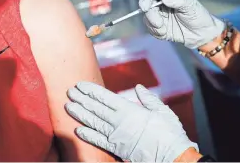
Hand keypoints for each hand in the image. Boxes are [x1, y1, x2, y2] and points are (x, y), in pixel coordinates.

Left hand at [65, 82, 198, 161]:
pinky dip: (87, 135)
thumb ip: (148, 98)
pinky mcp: (116, 148)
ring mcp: (115, 135)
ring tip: (68, 106)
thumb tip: (139, 87)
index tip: (80, 85)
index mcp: (129, 110)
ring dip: (80, 114)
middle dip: (81, 99)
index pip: (104, 97)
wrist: (171, 157)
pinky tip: (78, 130)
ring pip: (93, 122)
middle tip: (69, 92)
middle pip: (95, 108)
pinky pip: (98, 141)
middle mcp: (119, 121)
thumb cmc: (169, 133)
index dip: (91, 90)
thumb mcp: (162, 111)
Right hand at [139, 0, 224, 48]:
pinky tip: (166, 33)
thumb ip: (177, 0)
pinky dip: (156, 33)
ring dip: (154, 27)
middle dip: (151, 17)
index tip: (145, 8)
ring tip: (164, 30)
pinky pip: (151, 30)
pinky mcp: (158, 28)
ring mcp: (158, 16)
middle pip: (146, 7)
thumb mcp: (190, 6)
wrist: (201, 34)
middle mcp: (160, 3)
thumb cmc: (198, 16)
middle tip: (159, 24)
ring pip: (147, 19)